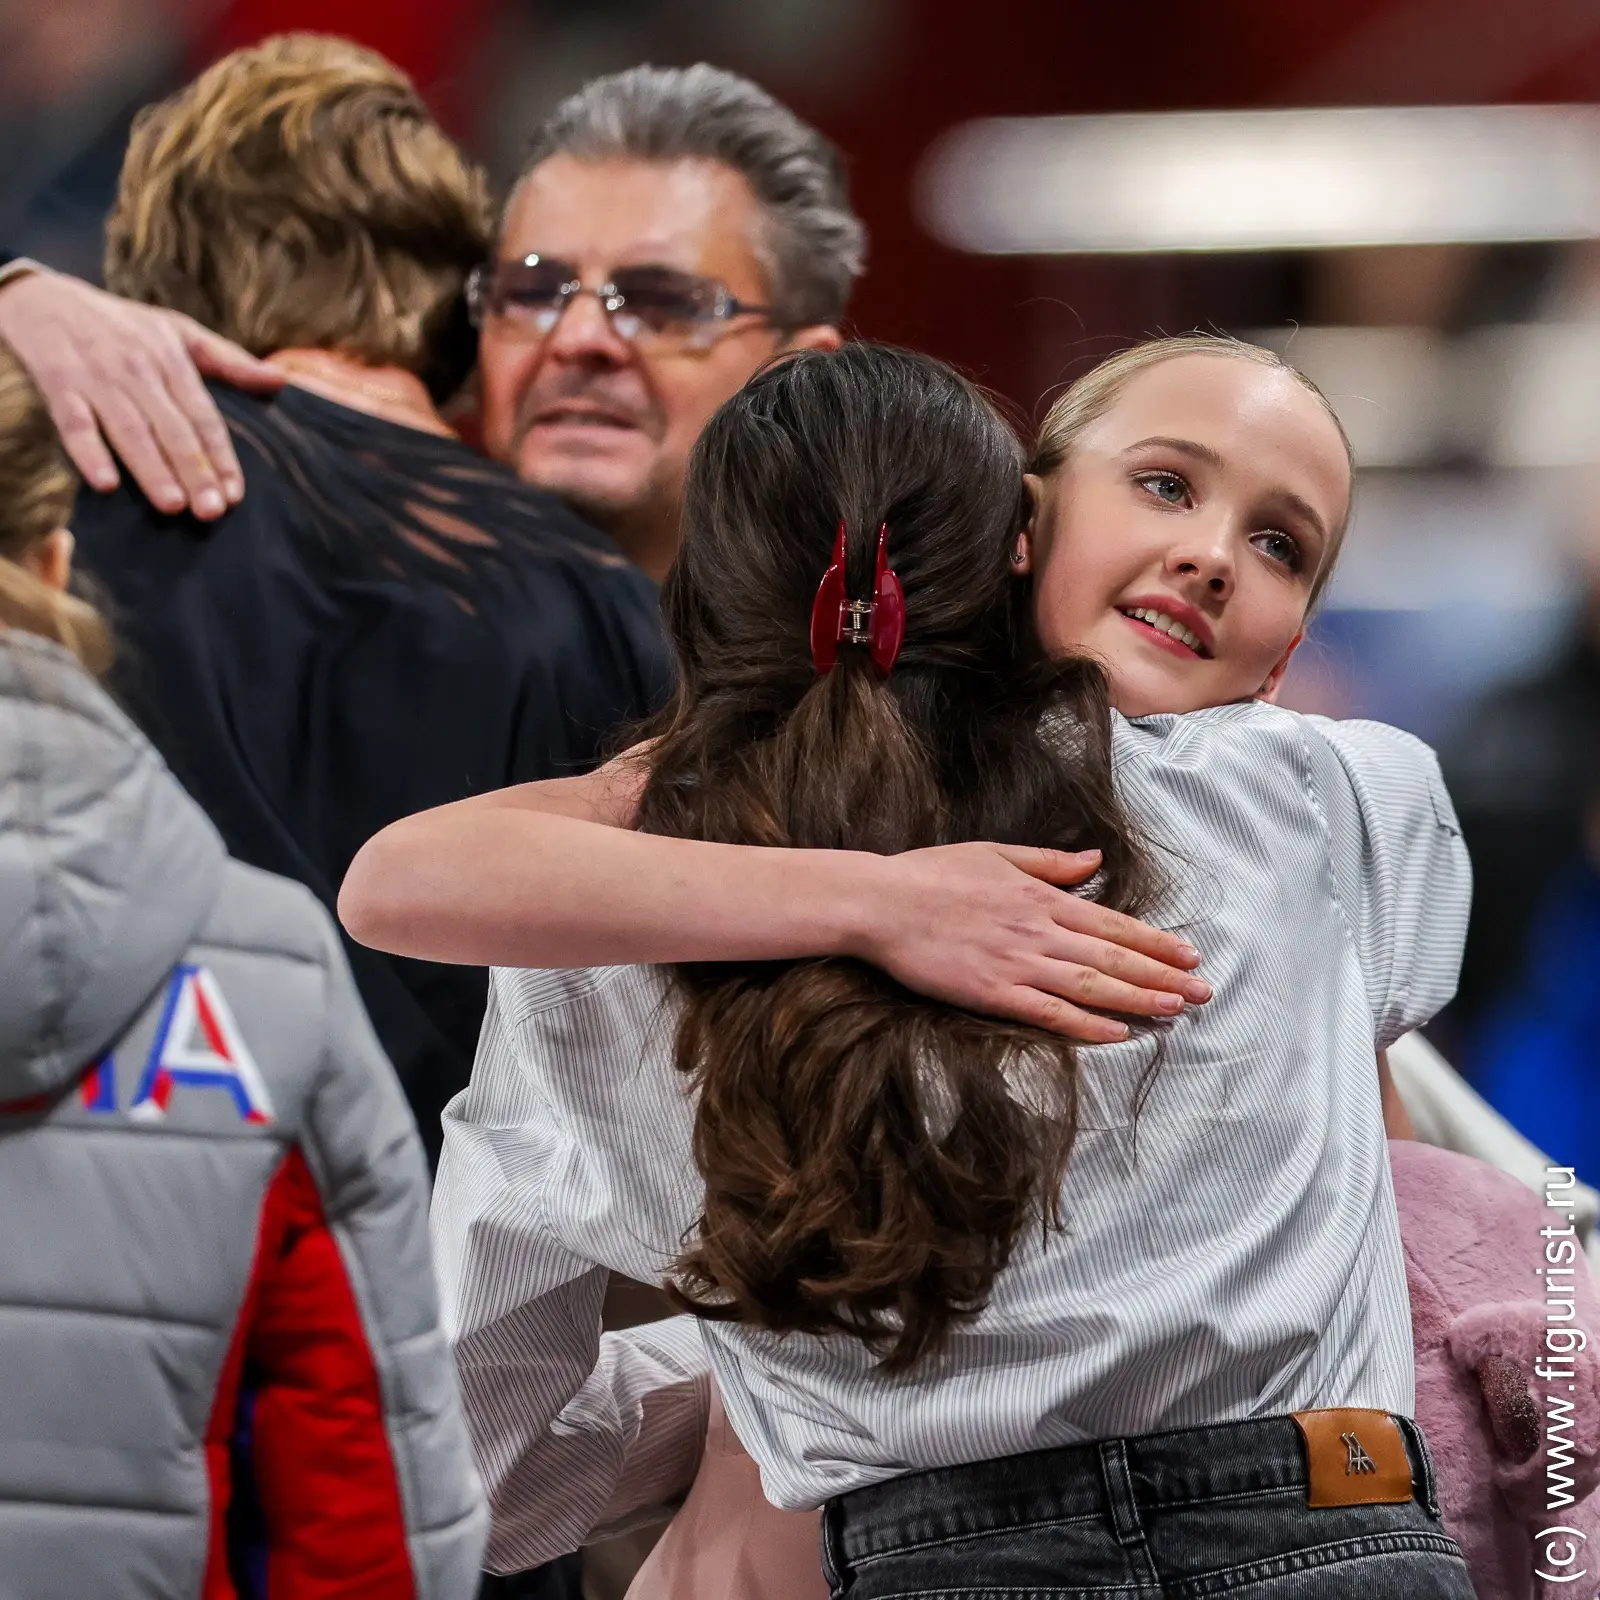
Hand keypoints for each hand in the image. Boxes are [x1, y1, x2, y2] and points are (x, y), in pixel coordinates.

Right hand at [0, 269, 283, 518]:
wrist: (44, 297)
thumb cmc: (122, 324)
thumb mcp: (178, 332)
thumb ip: (229, 361)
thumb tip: (281, 380)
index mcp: (171, 361)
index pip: (204, 417)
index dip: (220, 457)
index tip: (234, 494)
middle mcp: (138, 371)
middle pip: (172, 429)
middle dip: (194, 471)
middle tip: (211, 512)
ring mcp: (97, 379)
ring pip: (130, 430)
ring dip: (152, 469)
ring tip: (173, 505)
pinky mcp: (58, 384)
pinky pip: (74, 423)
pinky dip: (89, 452)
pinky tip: (105, 483)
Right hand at [855, 843, 1209, 1042]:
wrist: (881, 903)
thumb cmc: (932, 874)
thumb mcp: (996, 854)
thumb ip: (1049, 863)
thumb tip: (1094, 861)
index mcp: (1041, 898)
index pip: (1113, 923)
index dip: (1156, 941)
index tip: (1190, 954)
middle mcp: (1039, 931)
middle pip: (1113, 958)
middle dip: (1162, 975)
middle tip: (1203, 991)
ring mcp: (1017, 964)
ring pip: (1091, 986)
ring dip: (1138, 999)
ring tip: (1174, 1010)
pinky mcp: (993, 992)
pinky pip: (1049, 1012)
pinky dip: (1086, 1024)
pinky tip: (1116, 1033)